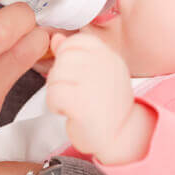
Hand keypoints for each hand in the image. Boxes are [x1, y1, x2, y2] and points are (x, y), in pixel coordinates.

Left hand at [46, 33, 133, 160]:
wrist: (122, 136)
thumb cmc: (107, 104)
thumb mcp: (94, 71)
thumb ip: (74, 52)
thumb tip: (55, 38)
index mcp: (107, 53)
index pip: (72, 42)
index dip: (68, 60)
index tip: (78, 76)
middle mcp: (102, 63)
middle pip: (61, 59)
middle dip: (61, 77)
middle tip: (76, 92)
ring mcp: (92, 81)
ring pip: (54, 77)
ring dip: (58, 92)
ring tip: (76, 102)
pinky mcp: (81, 102)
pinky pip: (53, 95)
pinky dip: (56, 106)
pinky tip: (71, 112)